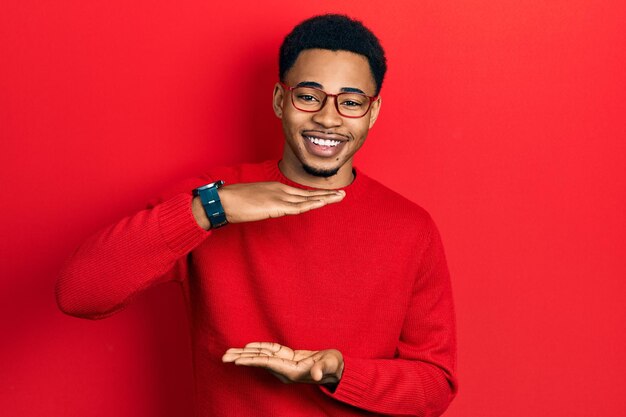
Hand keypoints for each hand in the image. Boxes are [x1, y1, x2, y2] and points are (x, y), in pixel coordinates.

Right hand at [219, 182, 344, 223]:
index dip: (314, 195)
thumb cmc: (233, 201)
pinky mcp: (275, 206)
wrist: (222, 200)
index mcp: (275, 188)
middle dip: (325, 195)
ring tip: (339, 197)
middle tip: (342, 194)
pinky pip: (297, 207)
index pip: (299, 193)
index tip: (327, 196)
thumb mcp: (254, 200)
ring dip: (324, 199)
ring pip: (306, 199)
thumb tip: (268, 209)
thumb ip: (265, 203)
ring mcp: (278, 197)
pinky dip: (311, 204)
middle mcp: (280, 190)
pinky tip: (322, 203)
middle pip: (307, 194)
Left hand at [222, 342, 343, 384]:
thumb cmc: (334, 366)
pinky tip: (247, 347)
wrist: (337, 369)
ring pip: (260, 357)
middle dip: (241, 359)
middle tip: (223, 357)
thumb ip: (323, 368)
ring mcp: (284, 364)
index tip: (236, 361)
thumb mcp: (330, 365)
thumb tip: (316, 374)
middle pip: (258, 362)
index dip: (251, 361)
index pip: (267, 364)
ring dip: (244, 354)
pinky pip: (269, 352)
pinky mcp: (287, 358)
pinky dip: (257, 348)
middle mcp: (284, 370)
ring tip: (229, 352)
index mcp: (291, 372)